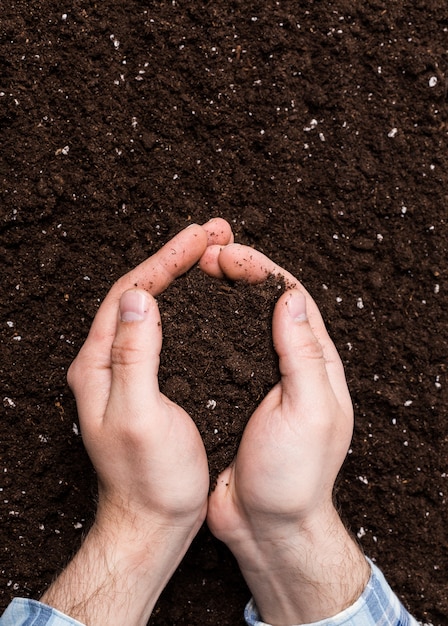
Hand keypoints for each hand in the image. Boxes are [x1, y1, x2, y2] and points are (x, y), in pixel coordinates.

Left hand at [41, 219, 232, 625]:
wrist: (152, 521)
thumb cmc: (148, 478)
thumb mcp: (139, 416)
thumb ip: (135, 355)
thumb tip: (141, 295)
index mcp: (98, 363)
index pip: (130, 291)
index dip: (166, 260)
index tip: (201, 237)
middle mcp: (110, 360)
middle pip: (143, 291)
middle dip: (179, 258)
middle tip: (217, 232)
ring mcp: (131, 370)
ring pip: (158, 307)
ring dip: (188, 277)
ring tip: (219, 254)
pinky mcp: (153, 381)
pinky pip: (171, 329)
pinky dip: (193, 306)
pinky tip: (214, 300)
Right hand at [203, 244, 369, 624]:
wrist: (266, 526)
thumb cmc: (293, 476)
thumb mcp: (308, 412)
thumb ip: (303, 354)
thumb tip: (289, 297)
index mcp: (315, 364)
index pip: (292, 298)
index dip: (261, 270)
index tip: (229, 255)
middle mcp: (288, 366)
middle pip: (263, 303)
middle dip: (237, 273)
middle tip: (204, 254)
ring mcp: (256, 379)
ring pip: (237, 323)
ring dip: (216, 294)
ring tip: (190, 273)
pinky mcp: (228, 395)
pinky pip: (214, 352)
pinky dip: (200, 328)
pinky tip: (178, 318)